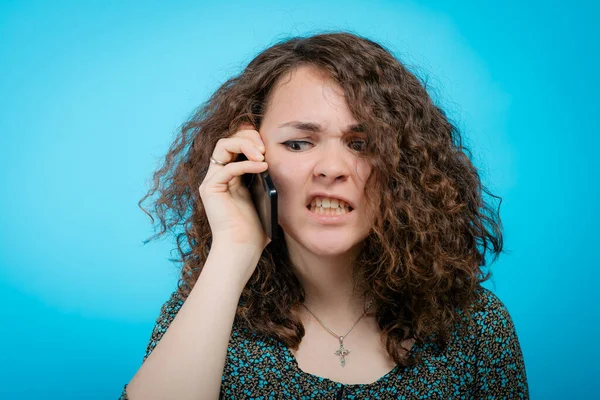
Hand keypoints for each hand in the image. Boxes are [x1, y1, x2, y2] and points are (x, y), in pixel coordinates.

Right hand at [198, 123, 269, 254]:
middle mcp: (218, 175)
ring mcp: (212, 181)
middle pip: (228, 139)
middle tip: (265, 146)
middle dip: (248, 136)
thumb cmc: (255, 229)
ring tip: (262, 154)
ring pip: (223, 146)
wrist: (242, 249)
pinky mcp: (210, 189)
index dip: (252, 138)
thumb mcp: (266, 196)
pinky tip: (262, 167)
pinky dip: (246, 164)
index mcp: (232, 176)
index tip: (270, 145)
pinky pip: (227, 167)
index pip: (237, 144)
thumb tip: (277, 157)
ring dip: (244, 144)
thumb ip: (266, 177)